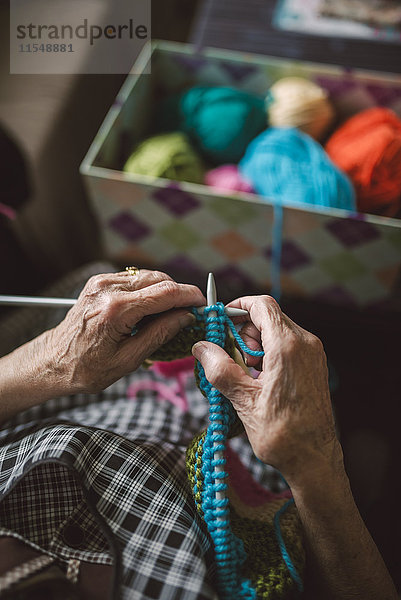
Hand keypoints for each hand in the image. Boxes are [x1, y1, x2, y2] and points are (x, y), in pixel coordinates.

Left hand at [46, 270, 204, 393]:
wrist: (53, 361)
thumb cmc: (86, 367)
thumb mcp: (128, 360)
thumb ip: (160, 334)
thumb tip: (186, 318)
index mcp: (116, 310)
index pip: (166, 292)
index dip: (190, 297)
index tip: (204, 305)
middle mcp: (108, 289)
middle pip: (160, 279)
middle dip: (179, 294)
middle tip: (189, 314)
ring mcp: (102, 282)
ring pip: (148, 276)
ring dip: (164, 292)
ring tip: (168, 316)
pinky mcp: (99, 282)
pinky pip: (134, 279)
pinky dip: (148, 291)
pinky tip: (149, 311)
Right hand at [192, 295, 340, 485]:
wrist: (314, 459)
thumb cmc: (282, 434)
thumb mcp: (243, 400)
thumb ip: (219, 368)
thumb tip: (201, 347)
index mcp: (287, 347)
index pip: (261, 305)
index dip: (237, 307)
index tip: (219, 320)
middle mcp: (305, 343)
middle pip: (268, 316)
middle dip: (243, 329)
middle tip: (227, 354)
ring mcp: (312, 353)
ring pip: (276, 329)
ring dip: (254, 341)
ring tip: (243, 370)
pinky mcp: (313, 364)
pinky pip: (287, 343)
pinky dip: (268, 350)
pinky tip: (257, 376)